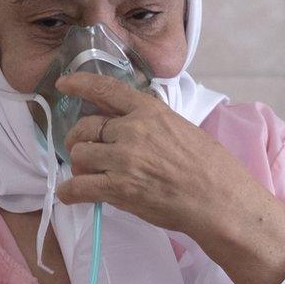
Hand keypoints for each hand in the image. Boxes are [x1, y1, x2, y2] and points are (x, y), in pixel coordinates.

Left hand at [53, 73, 284, 283]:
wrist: (219, 200)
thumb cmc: (210, 167)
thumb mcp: (181, 128)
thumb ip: (152, 122)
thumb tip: (131, 124)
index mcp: (150, 110)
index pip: (106, 89)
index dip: (81, 83)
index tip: (65, 84)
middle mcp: (132, 129)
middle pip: (86, 127)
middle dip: (78, 140)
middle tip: (83, 152)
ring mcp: (123, 158)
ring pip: (80, 156)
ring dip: (80, 167)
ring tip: (88, 176)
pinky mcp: (118, 188)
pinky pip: (79, 187)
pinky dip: (70, 192)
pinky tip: (70, 194)